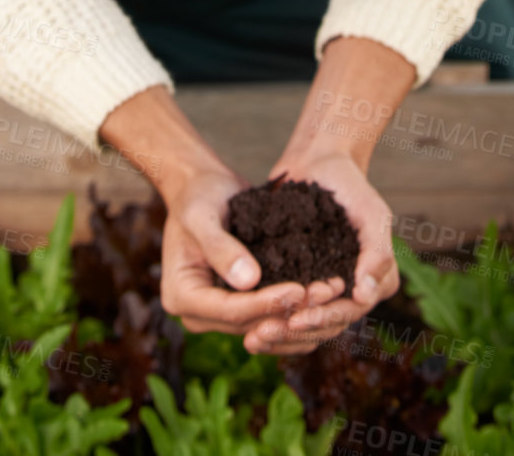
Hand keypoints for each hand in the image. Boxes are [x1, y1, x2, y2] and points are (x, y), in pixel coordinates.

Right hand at [100, 86, 337, 342]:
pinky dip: (294, 308)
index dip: (265, 304)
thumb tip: (249, 281)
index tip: (298, 289)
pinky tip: (324, 297)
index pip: (230, 310)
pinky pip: (267, 314)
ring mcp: (218, 313)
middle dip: (288, 310)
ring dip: (298, 313)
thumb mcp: (202, 216)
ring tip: (332, 294)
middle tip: (326, 294)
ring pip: (262, 324)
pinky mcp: (238, 304)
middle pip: (249, 323)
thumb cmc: (197, 197)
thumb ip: (221, 248)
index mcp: (182, 298)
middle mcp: (198, 314)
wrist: (200, 188)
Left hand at [242, 150, 399, 356]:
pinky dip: (271, 321)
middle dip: (293, 334)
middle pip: (324, 326)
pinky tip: (247, 327)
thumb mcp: (371, 214)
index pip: (348, 312)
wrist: (320, 162)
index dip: (323, 319)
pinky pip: (289, 310)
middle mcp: (353, 291)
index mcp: (375, 280)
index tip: (296, 319)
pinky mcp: (301, 280)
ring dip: (280, 336)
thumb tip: (365, 296)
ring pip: (305, 326)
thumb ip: (376, 253)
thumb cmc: (351, 185)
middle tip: (262, 334)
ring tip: (251, 339)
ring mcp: (326, 288)